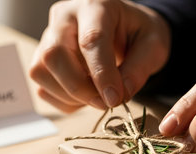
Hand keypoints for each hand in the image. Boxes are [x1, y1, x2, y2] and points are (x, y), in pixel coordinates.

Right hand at [30, 0, 170, 111]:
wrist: (126, 30)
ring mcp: (48, 37)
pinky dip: (65, 101)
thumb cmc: (138, 33)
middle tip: (107, 102)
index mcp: (96, 6)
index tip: (114, 98)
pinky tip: (86, 96)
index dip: (102, 73)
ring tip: (99, 96)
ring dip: (72, 96)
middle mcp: (64, 17)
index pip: (91, 40)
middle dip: (80, 88)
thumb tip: (120, 94)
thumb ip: (139, 69)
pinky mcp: (42, 59)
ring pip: (42, 73)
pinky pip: (43, 88)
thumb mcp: (153, 45)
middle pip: (55, 55)